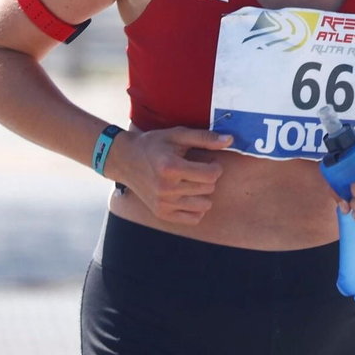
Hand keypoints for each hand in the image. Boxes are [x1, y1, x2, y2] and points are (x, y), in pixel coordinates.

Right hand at [109, 127, 231, 224]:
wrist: (125, 159)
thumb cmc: (153, 144)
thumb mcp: (177, 135)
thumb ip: (204, 138)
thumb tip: (229, 140)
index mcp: (170, 167)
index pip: (210, 175)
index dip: (216, 166)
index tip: (210, 161)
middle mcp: (166, 188)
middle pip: (208, 188)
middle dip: (209, 177)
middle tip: (199, 169)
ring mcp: (163, 203)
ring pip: (204, 205)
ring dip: (204, 193)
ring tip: (193, 181)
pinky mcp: (161, 213)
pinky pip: (193, 219)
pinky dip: (197, 208)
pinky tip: (189, 195)